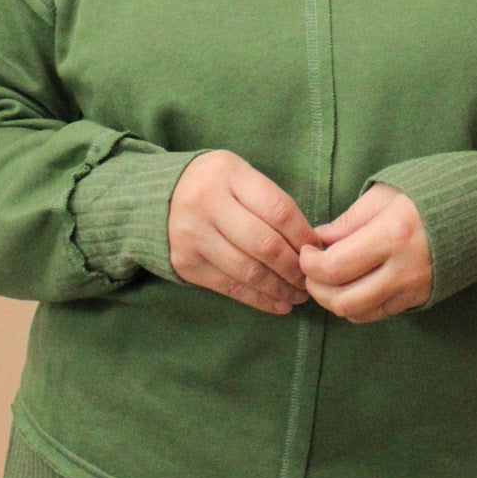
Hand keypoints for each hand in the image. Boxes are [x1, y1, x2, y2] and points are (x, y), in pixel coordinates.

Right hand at [168, 152, 315, 314]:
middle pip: (265, 245)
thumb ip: (270, 201)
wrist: (158, 197)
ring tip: (299, 295)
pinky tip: (279, 304)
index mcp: (228, 174)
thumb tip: (310, 243)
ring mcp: (194, 236)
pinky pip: (230, 287)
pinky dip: (259, 299)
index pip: (278, 210)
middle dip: (295, 268)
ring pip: (249, 271)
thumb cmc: (215, 185)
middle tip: (311, 279)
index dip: (304, 236)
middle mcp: (207, 204)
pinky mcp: (186, 264)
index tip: (318, 251)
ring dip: (280, 288)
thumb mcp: (239, 175)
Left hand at [300, 183, 432, 323]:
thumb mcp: (384, 194)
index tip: (306, 251)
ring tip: (327, 280)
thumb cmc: (427, 195)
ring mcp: (412, 290)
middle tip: (310, 270)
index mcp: (392, 235)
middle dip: (316, 288)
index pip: (335, 267)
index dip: (310, 264)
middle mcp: (402, 270)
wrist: (476, 214)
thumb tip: (320, 239)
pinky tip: (350, 286)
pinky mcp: (418, 300)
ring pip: (357, 313)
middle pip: (343, 299)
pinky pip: (376, 314)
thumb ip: (349, 220)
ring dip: (333, 301)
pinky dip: (355, 306)